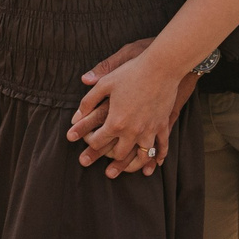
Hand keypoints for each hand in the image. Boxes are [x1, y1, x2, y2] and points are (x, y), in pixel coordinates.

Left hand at [68, 43, 194, 177]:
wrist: (161, 67)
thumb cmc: (131, 72)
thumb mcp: (106, 83)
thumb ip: (89, 100)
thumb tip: (76, 116)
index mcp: (116, 121)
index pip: (98, 141)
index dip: (89, 143)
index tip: (86, 141)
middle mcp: (132, 131)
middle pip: (118, 154)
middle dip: (108, 160)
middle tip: (103, 165)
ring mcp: (150, 130)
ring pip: (141, 156)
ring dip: (132, 166)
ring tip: (125, 172)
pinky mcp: (163, 125)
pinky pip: (162, 147)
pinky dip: (157, 158)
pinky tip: (153, 164)